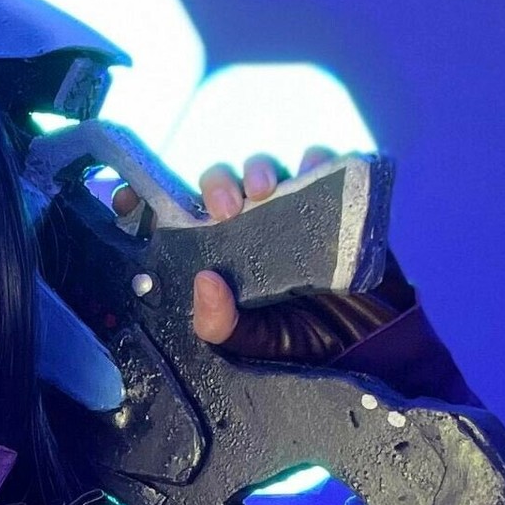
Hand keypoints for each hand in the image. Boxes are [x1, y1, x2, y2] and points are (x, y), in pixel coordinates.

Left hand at [112, 147, 335, 344]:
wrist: (372, 346)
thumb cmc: (304, 344)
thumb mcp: (252, 343)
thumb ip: (220, 324)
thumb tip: (203, 281)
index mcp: (217, 258)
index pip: (175, 220)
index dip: (148, 204)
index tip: (131, 201)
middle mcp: (247, 230)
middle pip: (219, 187)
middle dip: (215, 186)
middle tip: (225, 210)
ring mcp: (288, 213)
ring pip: (264, 171)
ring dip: (258, 169)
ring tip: (265, 192)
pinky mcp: (332, 203)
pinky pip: (323, 167)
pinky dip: (317, 159)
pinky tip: (314, 168)